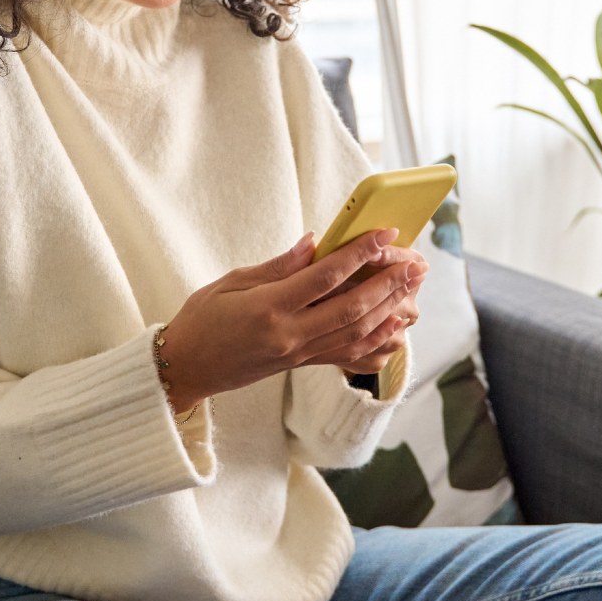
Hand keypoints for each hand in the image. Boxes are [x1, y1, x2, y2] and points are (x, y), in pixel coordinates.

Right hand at [158, 228, 428, 410]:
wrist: (187, 368)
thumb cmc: (203, 319)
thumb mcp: (232, 281)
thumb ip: (278, 265)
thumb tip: (316, 243)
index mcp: (269, 308)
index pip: (325, 277)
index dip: (359, 253)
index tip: (384, 232)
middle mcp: (289, 335)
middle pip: (351, 308)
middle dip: (388, 284)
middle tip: (414, 262)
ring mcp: (298, 354)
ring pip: (356, 335)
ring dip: (389, 311)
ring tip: (412, 289)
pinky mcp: (301, 365)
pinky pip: (347, 357)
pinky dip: (376, 344)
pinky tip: (396, 330)